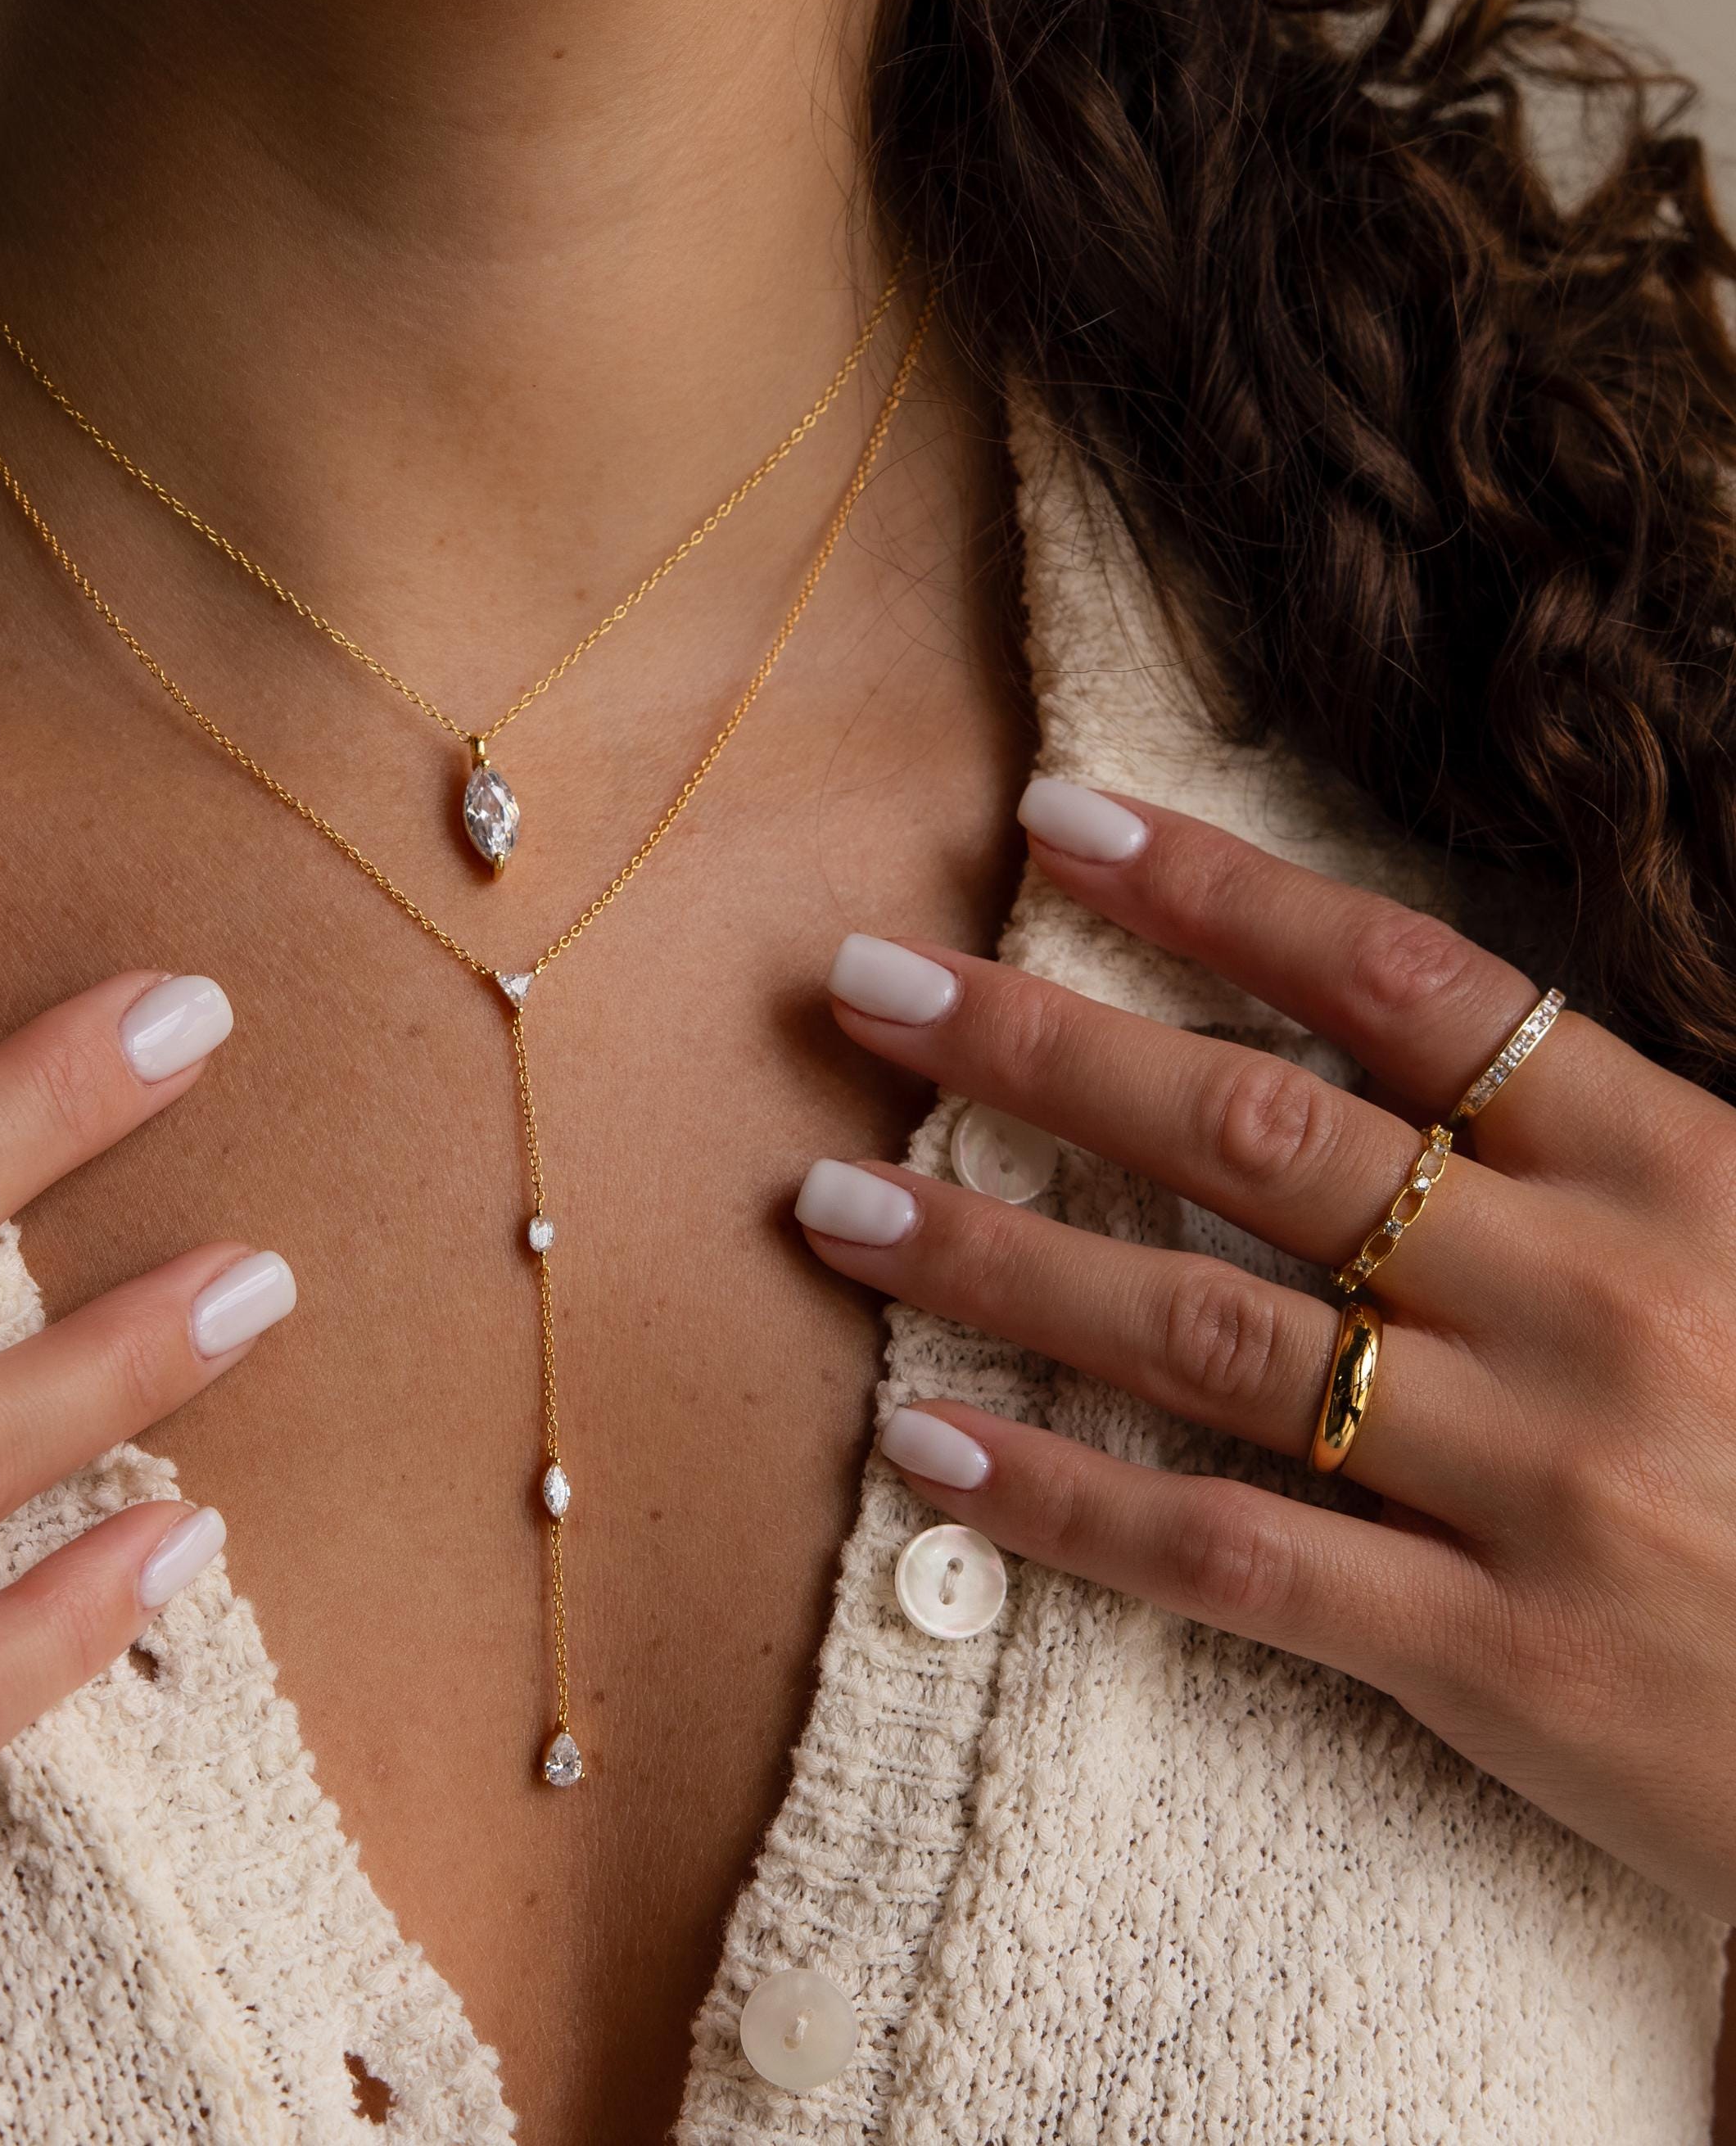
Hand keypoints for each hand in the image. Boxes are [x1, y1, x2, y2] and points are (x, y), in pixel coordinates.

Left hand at [797, 781, 1735, 1916]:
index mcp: (1681, 1171)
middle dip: (1039, 1046)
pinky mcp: (1504, 1661)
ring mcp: (1540, 1481)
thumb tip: (1406, 1038)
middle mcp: (1594, 1299)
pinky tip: (926, 1443)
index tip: (1052, 821)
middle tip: (862, 981)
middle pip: (1258, 1132)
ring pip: (1205, 1334)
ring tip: (832, 1204)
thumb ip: (1607, 1145)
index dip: (1215, 890)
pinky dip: (1066, 1500)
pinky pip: (1234, 1557)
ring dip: (997, 1259)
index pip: (1402, 983)